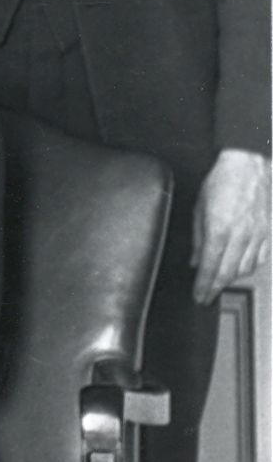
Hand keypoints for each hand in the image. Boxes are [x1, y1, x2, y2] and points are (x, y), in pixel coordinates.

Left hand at [190, 149, 268, 305]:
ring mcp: (257, 234)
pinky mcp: (268, 232)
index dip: (203, 286)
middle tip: (206, 296)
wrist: (248, 165)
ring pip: (245, 268)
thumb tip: (195, 261)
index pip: (209, 267)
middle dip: (215, 288)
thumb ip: (197, 238)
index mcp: (219, 229)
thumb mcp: (199, 208)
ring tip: (219, 282)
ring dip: (231, 279)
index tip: (198, 296)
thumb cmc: (221, 181)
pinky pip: (261, 258)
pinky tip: (241, 269)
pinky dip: (249, 268)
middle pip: (228, 273)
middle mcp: (241, 235)